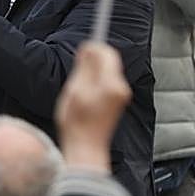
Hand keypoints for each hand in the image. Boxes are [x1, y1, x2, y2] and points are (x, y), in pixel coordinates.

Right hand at [55, 42, 130, 172]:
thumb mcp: (75, 90)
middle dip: (93, 61)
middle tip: (76, 68)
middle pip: (110, 62)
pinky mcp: (117, 102)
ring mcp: (120, 96)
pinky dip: (95, 82)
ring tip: (77, 85)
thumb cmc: (77, 122)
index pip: (108, 54)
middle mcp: (121, 88)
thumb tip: (89, 48)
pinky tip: (83, 93)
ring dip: (93, 72)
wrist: (85, 147)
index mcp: (111, 84)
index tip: (81, 50)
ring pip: (107, 72)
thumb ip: (84, 68)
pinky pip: (107, 83)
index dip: (94, 47)